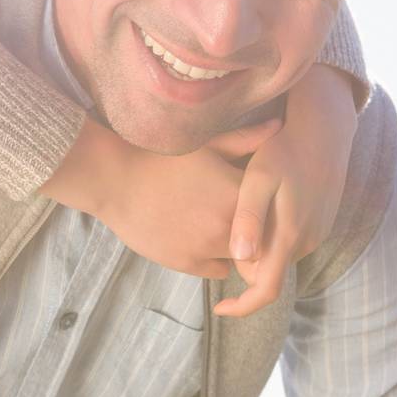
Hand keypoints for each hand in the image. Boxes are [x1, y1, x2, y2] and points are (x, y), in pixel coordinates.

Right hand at [47, 115, 283, 277]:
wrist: (117, 181)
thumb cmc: (163, 159)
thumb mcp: (208, 146)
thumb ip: (246, 139)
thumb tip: (279, 127)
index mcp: (240, 194)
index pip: (276, 209)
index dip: (274, 205)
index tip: (269, 200)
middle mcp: (230, 225)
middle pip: (264, 239)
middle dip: (261, 230)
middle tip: (250, 218)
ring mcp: (210, 248)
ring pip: (243, 258)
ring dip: (241, 246)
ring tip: (227, 228)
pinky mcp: (189, 264)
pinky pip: (219, 270)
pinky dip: (217, 258)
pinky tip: (205, 239)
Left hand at [213, 64, 358, 316]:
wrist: (324, 131)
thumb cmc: (284, 151)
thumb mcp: (259, 179)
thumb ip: (249, 218)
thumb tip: (239, 256)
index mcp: (289, 236)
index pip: (267, 290)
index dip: (242, 306)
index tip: (218, 309)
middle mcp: (306, 242)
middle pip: (268, 270)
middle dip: (245, 262)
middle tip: (221, 228)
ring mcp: (316, 233)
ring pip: (278, 254)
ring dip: (259, 245)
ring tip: (240, 210)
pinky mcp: (320, 223)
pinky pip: (291, 239)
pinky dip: (273, 233)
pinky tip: (262, 203)